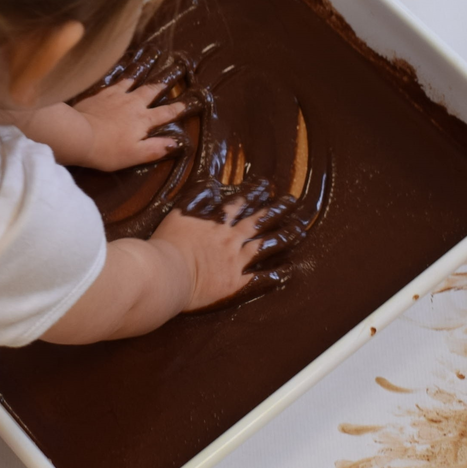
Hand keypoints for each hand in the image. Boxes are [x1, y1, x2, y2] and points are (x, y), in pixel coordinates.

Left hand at [72, 78, 188, 171]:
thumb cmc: (107, 150)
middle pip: (151, 92)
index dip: (177, 109)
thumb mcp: (135, 155)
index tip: (186, 103)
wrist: (78, 133)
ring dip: (143, 78)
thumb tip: (176, 143)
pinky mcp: (101, 93)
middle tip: (168, 81)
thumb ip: (156, 148)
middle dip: (161, 87)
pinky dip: (123, 78)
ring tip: (147, 71)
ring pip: (134, 83)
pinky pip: (116, 82)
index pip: (165, 113)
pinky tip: (123, 75)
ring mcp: (116, 96)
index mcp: (143, 120)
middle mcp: (133, 104)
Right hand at [150, 183, 303, 311]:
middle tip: (292, 202)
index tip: (268, 186)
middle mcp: (230, 240)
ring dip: (285, 236)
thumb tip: (213, 182)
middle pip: (259, 221)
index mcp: (216, 223)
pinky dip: (276, 275)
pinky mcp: (235, 284)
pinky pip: (261, 279)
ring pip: (266, 246)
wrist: (166, 272)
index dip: (255, 193)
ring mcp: (235, 262)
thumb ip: (195, 197)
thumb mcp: (177, 213)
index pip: (239, 204)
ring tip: (300, 230)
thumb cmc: (166, 243)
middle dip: (277, 210)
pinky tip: (289, 270)